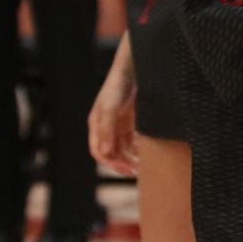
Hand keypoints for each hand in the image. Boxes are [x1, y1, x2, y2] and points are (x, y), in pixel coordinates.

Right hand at [88, 35, 138, 174]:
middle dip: (121, 164)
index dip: (110, 164)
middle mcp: (105, 127)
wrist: (133, 68)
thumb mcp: (111, 107)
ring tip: (142, 167)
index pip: (98, 151)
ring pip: (122, 149)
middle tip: (136, 172)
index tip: (125, 170)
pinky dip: (137, 149)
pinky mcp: (129, 121)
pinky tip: (146, 153)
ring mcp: (117, 124)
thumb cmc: (118, 85)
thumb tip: (105, 153)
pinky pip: (131, 140)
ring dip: (130, 158)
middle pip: (111, 152)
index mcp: (96, 125)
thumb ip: (107, 130)